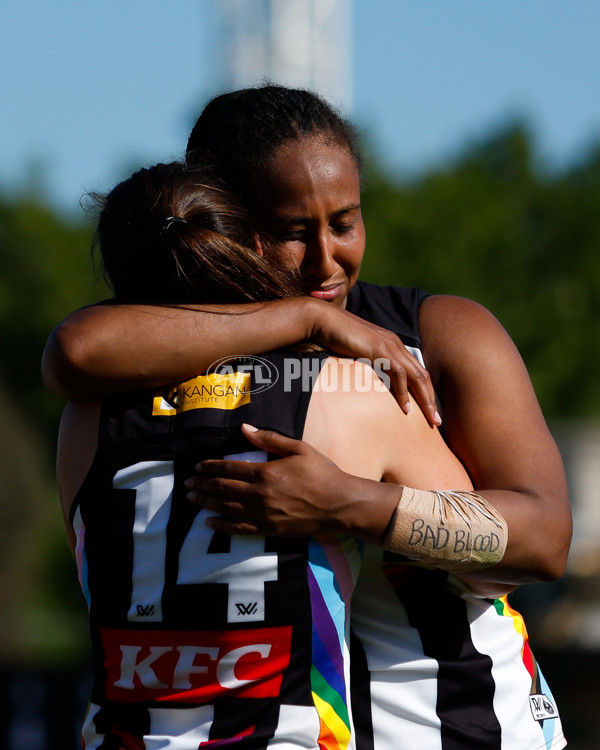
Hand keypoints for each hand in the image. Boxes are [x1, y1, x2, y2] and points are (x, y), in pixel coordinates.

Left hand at [185, 424, 393, 539]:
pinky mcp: (269, 529)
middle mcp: (260, 495)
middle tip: (187, 483)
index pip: (230, 469)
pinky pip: (240, 529)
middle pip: (223, 489)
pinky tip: (210, 522)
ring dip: (207, 503)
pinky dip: (222, 525)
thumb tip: (245, 428)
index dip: (211, 468)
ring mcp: (263, 514)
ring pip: (227, 508)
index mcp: (266, 473)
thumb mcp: (298, 448)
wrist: (339, 504)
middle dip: (203, 485)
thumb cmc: (322, 473)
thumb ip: (270, 439)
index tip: (198, 467)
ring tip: (192, 499)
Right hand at [311, 302, 440, 425]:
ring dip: (426, 400)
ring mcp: (389, 346)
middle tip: (437, 422)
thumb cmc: (334, 337)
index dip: (425, 392)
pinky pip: (398, 374)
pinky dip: (404, 393)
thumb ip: (366, 363)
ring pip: (417, 377)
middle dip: (432, 400)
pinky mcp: (379, 350)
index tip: (429, 411)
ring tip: (430, 420)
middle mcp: (395, 345)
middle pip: (423, 375)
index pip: (416, 371)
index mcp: (392, 345)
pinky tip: (406, 409)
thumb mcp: (356, 353)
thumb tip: (366, 380)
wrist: (322, 320)